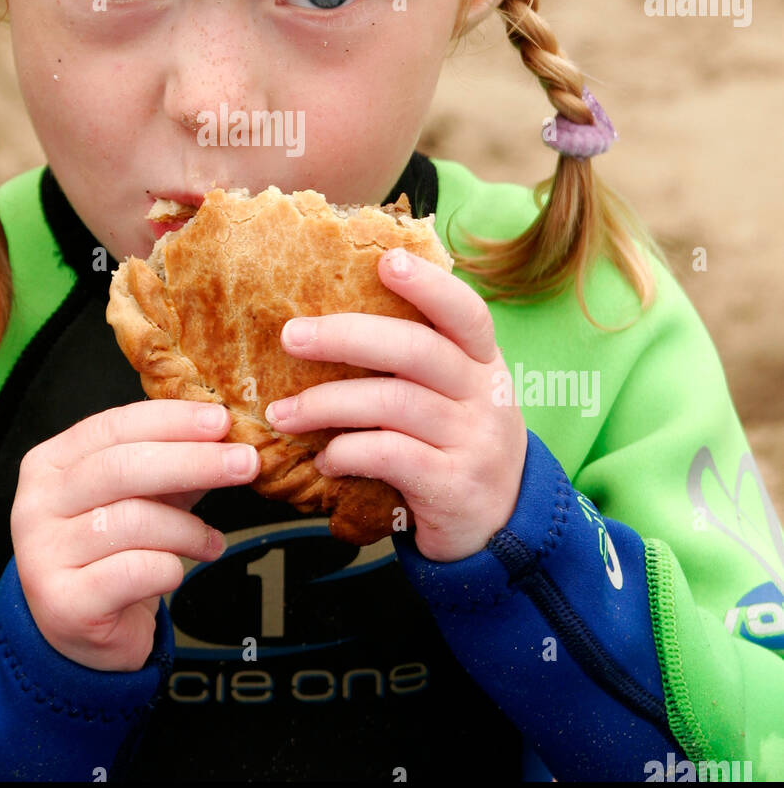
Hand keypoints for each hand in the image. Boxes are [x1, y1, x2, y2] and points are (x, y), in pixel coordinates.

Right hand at [11, 400, 258, 670]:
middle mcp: (35, 504)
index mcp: (50, 464)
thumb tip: (227, 435)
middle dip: (194, 461)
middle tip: (245, 463)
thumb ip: (174, 464)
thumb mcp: (142, 497)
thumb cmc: (112, 553)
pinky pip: (136, 571)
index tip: (222, 420)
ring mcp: (43, 554)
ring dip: (188, 529)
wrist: (81, 631)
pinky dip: (171, 567)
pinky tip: (179, 570)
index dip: (172, 420)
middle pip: (123, 467)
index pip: (113, 426)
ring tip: (210, 541)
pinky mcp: (64, 602)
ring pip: (133, 520)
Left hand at [264, 248, 525, 561]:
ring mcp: (473, 441)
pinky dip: (347, 452)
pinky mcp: (453, 485)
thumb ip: (416, 360)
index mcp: (482, 361)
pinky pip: (389, 456)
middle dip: (345, 337)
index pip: (464, 311)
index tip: (386, 261)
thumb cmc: (458, 442)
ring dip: (326, 404)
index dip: (428, 285)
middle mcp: (485, 394)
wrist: (503, 525)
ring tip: (284, 414)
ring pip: (392, 403)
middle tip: (290, 336)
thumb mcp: (456, 394)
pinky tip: (326, 459)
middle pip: (415, 350)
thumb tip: (332, 318)